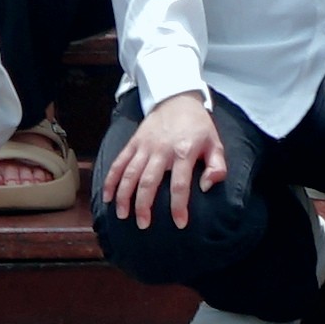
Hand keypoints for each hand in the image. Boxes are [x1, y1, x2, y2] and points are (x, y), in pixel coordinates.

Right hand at [104, 89, 228, 222]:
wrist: (178, 99)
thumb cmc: (198, 126)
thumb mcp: (215, 143)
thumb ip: (217, 166)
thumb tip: (207, 186)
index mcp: (184, 152)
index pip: (180, 184)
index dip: (179, 206)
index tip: (179, 223)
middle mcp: (161, 150)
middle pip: (148, 182)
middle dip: (143, 206)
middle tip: (143, 225)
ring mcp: (144, 146)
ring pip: (130, 174)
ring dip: (124, 196)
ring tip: (123, 215)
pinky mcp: (133, 143)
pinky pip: (118, 163)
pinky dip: (110, 180)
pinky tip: (107, 197)